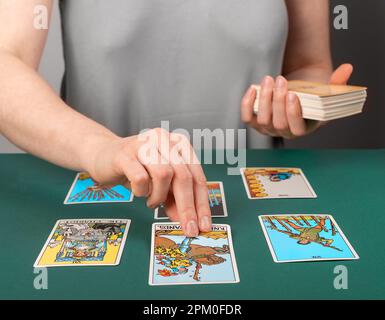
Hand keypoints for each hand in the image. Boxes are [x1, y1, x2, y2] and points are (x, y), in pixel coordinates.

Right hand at [84, 128, 210, 236]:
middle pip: (184, 176)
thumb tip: (188, 220)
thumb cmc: (137, 169)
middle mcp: (164, 140)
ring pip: (164, 175)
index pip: (197, 176)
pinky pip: (140, 178)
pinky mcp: (125, 154)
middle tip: (187, 229)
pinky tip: (139, 192)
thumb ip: (175, 199)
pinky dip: (142, 191)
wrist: (103, 155)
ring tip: (152, 201)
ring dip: (159, 196)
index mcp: (179, 144)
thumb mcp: (162, 184)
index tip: (204, 225)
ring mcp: (144, 144)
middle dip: (187, 207)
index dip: (202, 203)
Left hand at [241, 64, 353, 138]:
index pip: (296, 128)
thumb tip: (347, 69)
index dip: (293, 114)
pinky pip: (246, 117)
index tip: (294, 95)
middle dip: (277, 101)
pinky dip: (247, 104)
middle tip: (280, 80)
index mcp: (302, 128)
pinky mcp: (254, 121)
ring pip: (262, 119)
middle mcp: (283, 132)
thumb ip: (337, 82)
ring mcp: (267, 128)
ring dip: (264, 99)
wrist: (295, 93)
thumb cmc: (310, 95)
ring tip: (269, 79)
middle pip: (278, 123)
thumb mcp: (326, 91)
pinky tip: (253, 88)